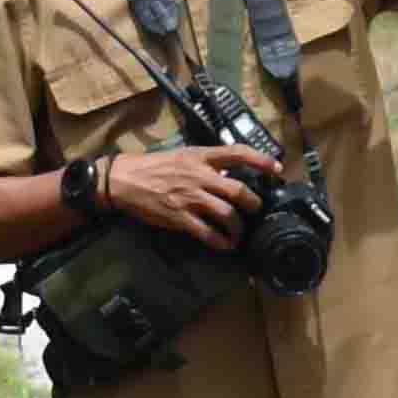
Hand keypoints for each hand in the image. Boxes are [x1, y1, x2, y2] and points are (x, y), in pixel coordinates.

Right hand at [98, 142, 288, 246]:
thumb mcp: (182, 156)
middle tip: (255, 210)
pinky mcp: (179, 216)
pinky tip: (225, 244)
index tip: (276, 169)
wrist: (121, 179)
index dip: (260, 160)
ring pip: (227, 214)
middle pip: (239, 191)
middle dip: (254, 204)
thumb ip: (206, 164)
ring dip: (238, 227)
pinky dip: (221, 241)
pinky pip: (207, 232)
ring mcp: (189, 197)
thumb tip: (229, 175)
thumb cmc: (153, 166)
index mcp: (200, 157)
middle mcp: (198, 176)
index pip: (237, 153)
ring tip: (239, 233)